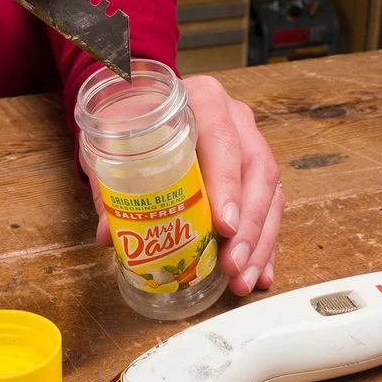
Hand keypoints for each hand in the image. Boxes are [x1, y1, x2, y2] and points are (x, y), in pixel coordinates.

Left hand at [86, 75, 284, 296]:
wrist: (147, 103)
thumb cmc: (135, 119)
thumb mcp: (117, 142)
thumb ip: (113, 185)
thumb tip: (110, 234)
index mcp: (204, 100)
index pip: (222, 140)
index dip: (227, 184)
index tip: (223, 225)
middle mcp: (237, 120)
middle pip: (257, 172)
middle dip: (249, 226)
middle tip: (231, 265)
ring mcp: (251, 145)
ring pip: (270, 194)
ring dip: (259, 242)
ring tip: (242, 281)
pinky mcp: (256, 172)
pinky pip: (271, 208)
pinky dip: (265, 244)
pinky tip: (259, 274)